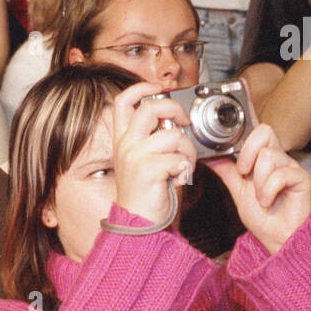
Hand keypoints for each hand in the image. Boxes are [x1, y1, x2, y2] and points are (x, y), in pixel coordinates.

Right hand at [110, 82, 196, 227]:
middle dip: (175, 110)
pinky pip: (179, 157)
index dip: (142, 88)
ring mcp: (135, 156)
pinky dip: (186, 168)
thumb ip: (151, 138)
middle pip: (151, 108)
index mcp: (122, 139)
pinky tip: (179, 177)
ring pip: (173, 135)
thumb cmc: (145, 192)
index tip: (159, 88)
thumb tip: (174, 122)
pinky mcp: (149, 169)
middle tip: (185, 122)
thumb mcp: (141, 160)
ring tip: (184, 164)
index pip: (124, 101)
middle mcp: (126, 144)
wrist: (137, 222)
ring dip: (188, 149)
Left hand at [205, 124, 310, 254]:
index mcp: (265, 158)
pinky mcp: (303, 179)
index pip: (258, 131)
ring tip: (260, 197)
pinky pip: (281, 174)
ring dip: (258, 181)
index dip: (244, 137)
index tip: (234, 157)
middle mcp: (280, 159)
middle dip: (247, 153)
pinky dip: (268, 191)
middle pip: (265, 132)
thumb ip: (227, 171)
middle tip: (244, 174)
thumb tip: (210, 157)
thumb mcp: (238, 190)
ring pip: (268, 156)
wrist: (278, 239)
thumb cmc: (264, 216)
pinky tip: (268, 202)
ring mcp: (292, 168)